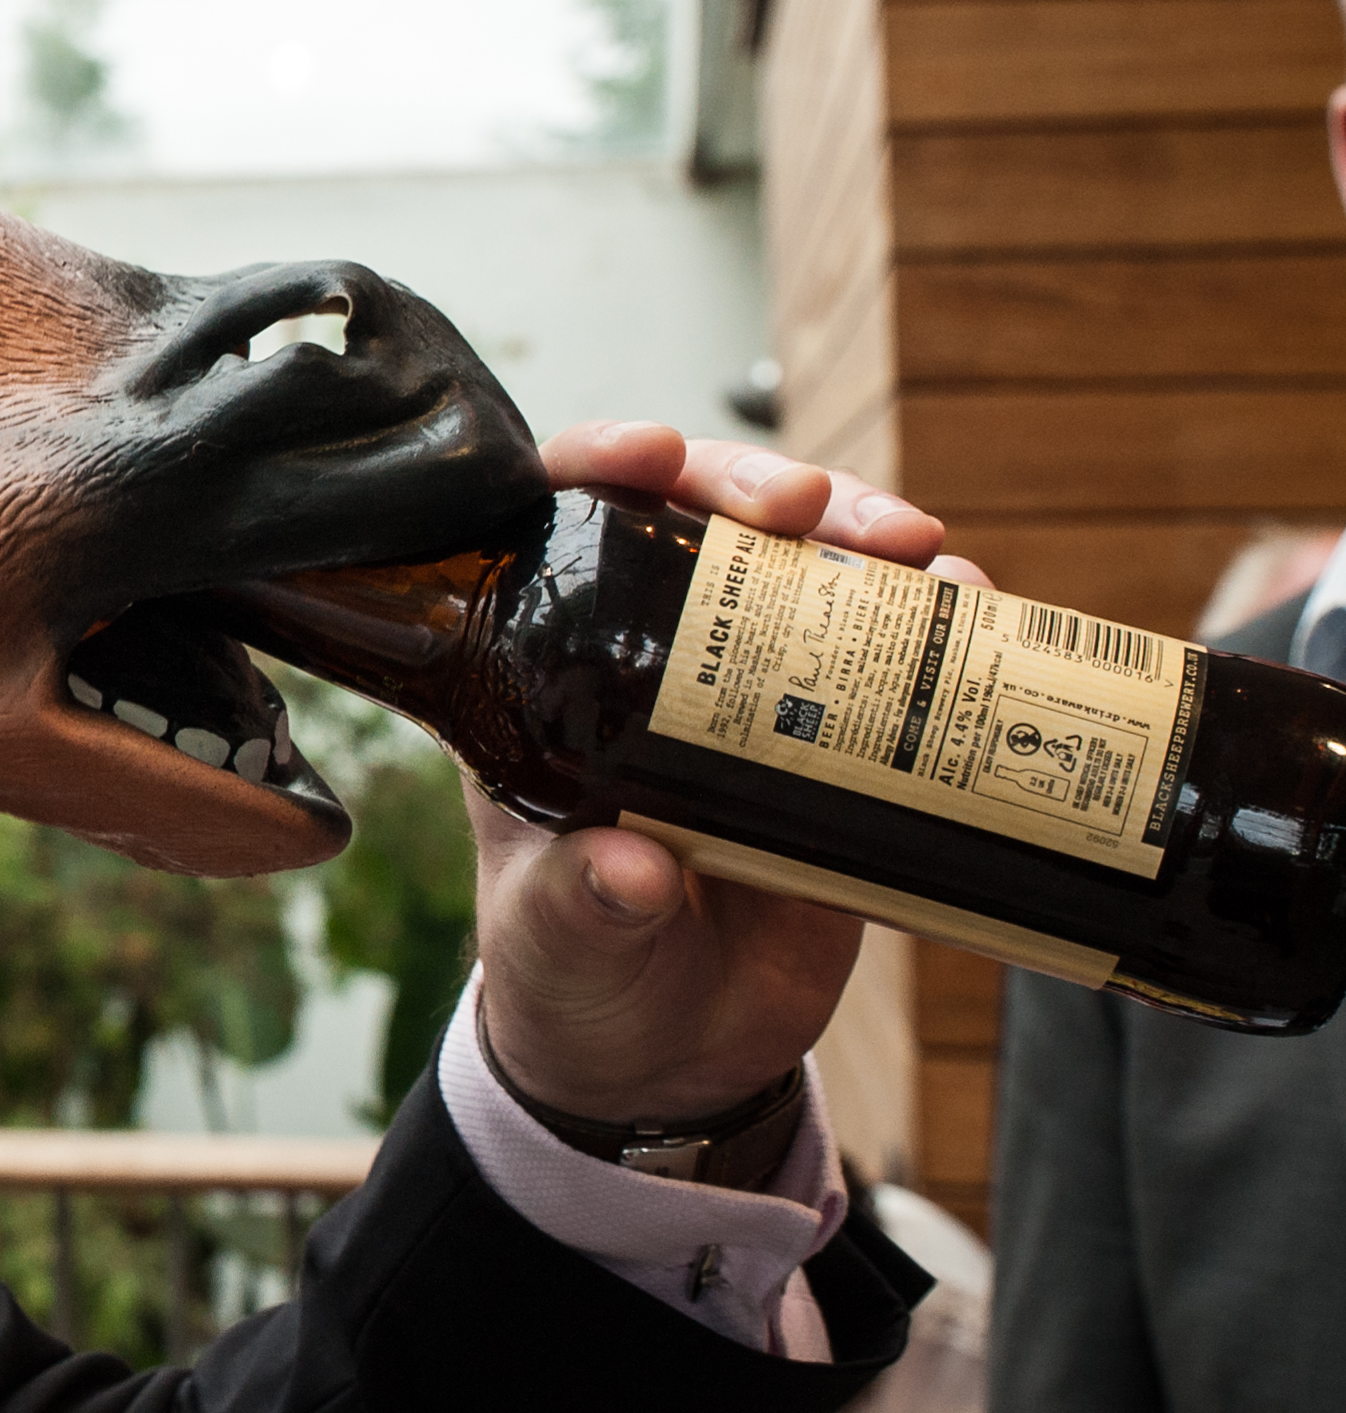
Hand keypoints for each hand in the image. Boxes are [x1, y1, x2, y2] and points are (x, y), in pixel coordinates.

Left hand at [465, 421, 997, 1124]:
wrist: (669, 1067)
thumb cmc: (578, 988)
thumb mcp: (560, 947)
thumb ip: (580, 908)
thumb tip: (629, 869)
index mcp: (545, 684)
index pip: (557, 530)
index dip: (600, 469)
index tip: (653, 454)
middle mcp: (646, 667)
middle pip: (698, 525)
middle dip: (760, 488)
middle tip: (813, 511)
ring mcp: (748, 698)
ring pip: (804, 573)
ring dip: (866, 540)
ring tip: (924, 555)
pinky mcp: (837, 750)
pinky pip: (892, 660)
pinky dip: (939, 625)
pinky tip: (975, 613)